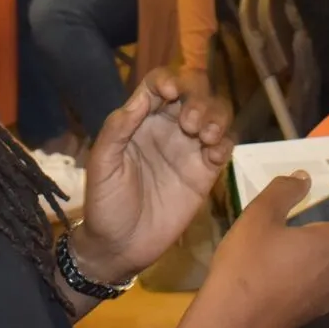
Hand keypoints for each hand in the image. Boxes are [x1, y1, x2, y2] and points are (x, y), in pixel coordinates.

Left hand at [74, 69, 234, 282]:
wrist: (120, 247)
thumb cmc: (106, 203)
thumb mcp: (103, 164)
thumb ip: (118, 129)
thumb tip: (142, 97)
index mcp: (140, 121)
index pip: (159, 85)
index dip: (168, 80)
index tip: (170, 93)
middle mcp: (168, 128)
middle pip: (193, 92)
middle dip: (197, 98)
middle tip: (189, 123)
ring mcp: (189, 149)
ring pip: (215, 114)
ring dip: (216, 116)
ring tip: (205, 136)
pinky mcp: (206, 172)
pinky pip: (225, 146)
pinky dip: (225, 142)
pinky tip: (213, 154)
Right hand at [200, 172, 328, 327]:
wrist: (229, 324)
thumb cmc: (248, 264)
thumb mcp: (259, 216)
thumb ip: (284, 191)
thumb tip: (303, 178)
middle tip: (323, 216)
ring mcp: (325, 298)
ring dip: (327, 255)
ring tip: (295, 242)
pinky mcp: (308, 315)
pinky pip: (320, 287)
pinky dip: (311, 274)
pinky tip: (280, 269)